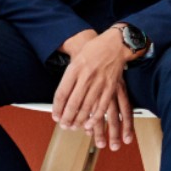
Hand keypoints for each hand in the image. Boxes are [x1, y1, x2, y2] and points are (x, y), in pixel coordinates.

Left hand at [52, 29, 134, 147]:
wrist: (115, 44)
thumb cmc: (95, 50)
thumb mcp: (76, 59)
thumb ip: (69, 77)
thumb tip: (62, 97)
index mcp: (75, 68)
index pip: (62, 93)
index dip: (57, 108)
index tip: (56, 116)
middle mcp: (86, 76)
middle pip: (73, 103)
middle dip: (67, 118)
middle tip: (64, 125)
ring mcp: (99, 82)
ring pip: (86, 107)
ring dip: (78, 120)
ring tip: (73, 126)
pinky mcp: (111, 87)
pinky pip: (101, 106)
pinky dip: (94, 117)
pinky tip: (89, 123)